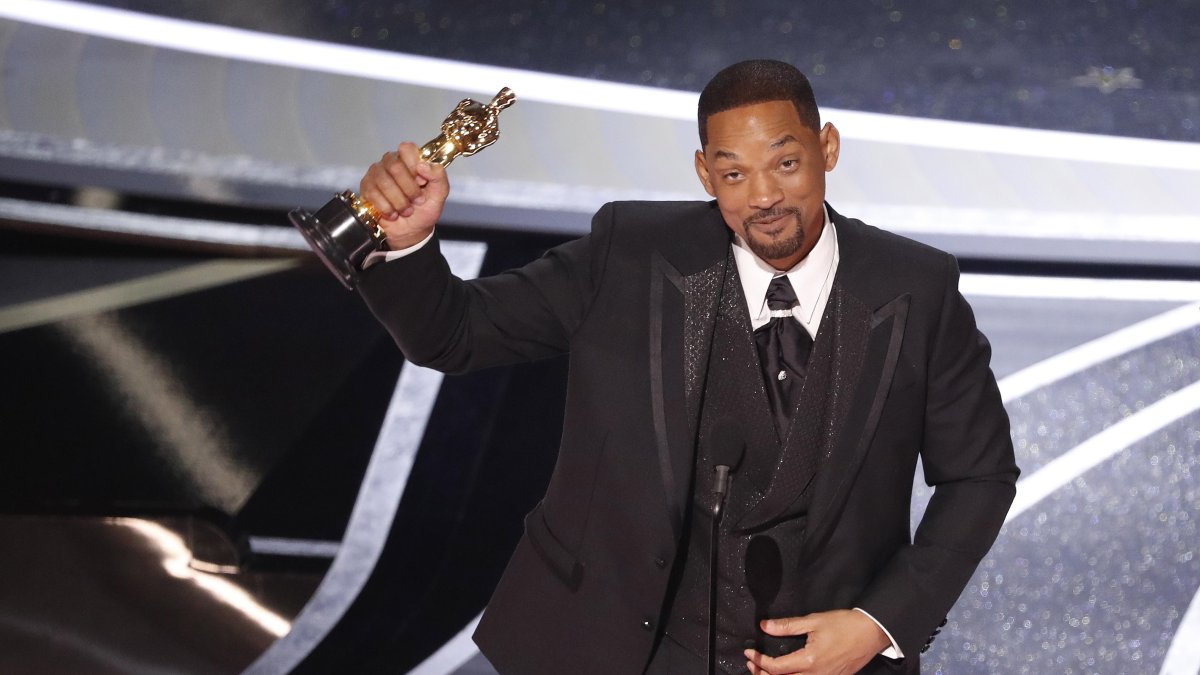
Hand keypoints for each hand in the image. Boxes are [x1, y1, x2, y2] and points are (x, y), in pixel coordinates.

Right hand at [358, 142, 448, 249]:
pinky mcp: (366, 188)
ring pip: (384, 182)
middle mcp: (391, 162)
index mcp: (410, 159)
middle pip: (395, 166)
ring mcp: (376, 174)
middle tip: (416, 200)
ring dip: (399, 201)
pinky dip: (387, 208)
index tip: (422, 182)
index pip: (407, 149)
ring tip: (406, 210)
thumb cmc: (424, 210)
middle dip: (409, 189)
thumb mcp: (440, 194)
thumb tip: (423, 165)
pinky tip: (393, 213)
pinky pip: (373, 194)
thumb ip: (439, 176)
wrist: (412, 231)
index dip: (414, 166)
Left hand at [744, 609, 888, 674]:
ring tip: (764, 671)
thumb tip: (765, 626)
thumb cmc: (844, 624)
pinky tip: (787, 674)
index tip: (749, 653)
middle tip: (752, 664)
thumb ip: (787, 626)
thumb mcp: (814, 621)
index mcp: (810, 660)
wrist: (871, 632)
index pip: (776, 668)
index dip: (759, 661)